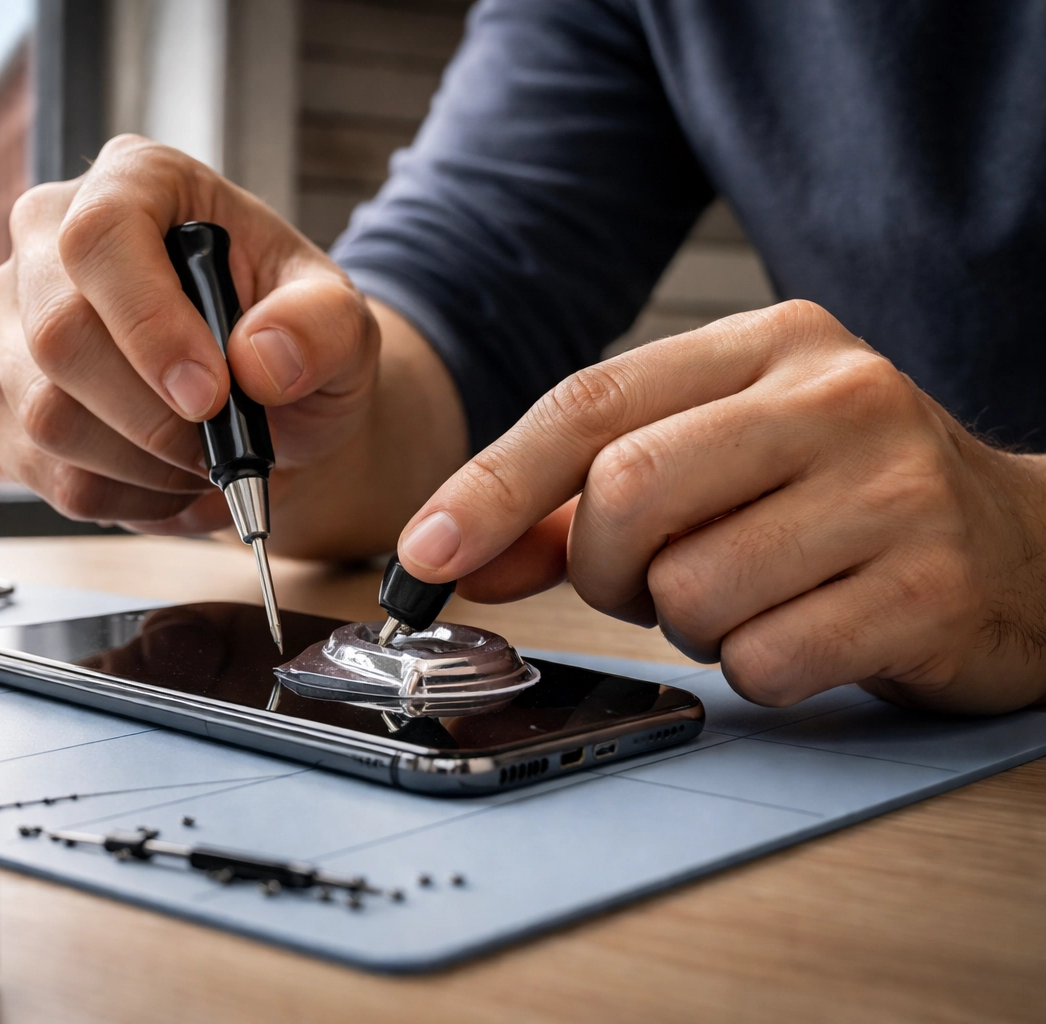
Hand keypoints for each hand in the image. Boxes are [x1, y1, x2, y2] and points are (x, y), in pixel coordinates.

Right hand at [0, 135, 379, 535]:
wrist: (266, 400)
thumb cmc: (291, 339)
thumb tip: (260, 359)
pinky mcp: (0, 396)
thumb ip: (322, 327)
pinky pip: (42, 470)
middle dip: (151, 419)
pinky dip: (121, 498)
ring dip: (140, 466)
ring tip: (203, 465)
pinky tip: (168, 483)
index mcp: (135, 181)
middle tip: (218, 448)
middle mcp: (49, 237)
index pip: (99, 238)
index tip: (210, 396)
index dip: (148, 325)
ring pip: (42, 416)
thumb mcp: (340, 321)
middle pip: (56, 337)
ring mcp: (11, 319)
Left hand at [395, 300, 1045, 713]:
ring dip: (687, 622)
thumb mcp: (714, 464)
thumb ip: (580, 501)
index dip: (491, 485)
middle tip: (645, 580)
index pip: (590, 402)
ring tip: (750, 595)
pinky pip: (765, 659)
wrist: (1025, 550)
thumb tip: (459, 552)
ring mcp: (894, 489)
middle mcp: (837, 396)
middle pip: (627, 491)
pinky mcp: (929, 587)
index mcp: (770, 344)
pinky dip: (756, 667)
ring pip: (689, 590)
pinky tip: (807, 632)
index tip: (425, 554)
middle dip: (603, 567)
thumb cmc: (835, 502)